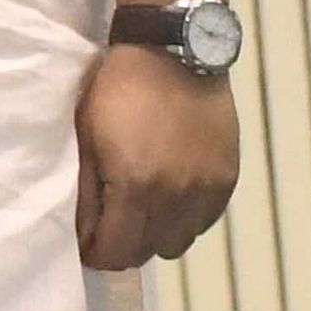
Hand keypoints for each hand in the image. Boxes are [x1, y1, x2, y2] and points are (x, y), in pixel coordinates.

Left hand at [79, 42, 240, 267]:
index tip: (85, 246)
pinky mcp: (227, 177)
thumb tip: (83, 234)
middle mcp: (177, 195)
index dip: (96, 255)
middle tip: (107, 231)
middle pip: (148, 252)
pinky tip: (166, 201)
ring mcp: (207, 187)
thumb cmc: (117, 93)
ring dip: (155, 237)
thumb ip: (87, 193)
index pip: (117, 250)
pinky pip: (204, 221)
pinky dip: (184, 220)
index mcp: (137, 187)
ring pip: (179, 241)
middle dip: (122, 248)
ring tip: (137, 215)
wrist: (172, 55)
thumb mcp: (87, 141)